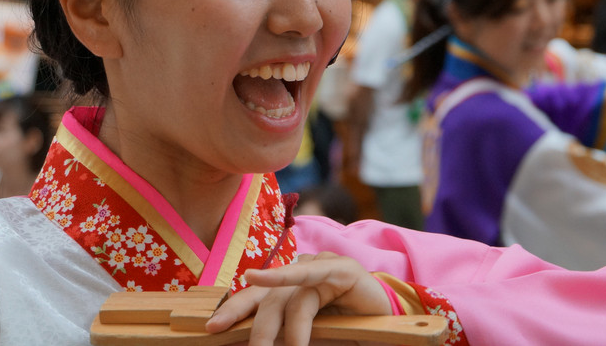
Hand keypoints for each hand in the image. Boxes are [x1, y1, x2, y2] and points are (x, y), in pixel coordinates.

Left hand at [205, 252, 392, 345]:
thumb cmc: (353, 332)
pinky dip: (285, 277)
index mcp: (291, 289)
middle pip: (268, 300)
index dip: (234, 311)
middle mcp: (302, 273)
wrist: (394, 323)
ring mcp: (321, 267)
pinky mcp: (341, 269)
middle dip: (257, 331)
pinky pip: (309, 275)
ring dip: (289, 333)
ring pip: (289, 298)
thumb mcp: (313, 337)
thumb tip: (260, 345)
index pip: (256, 299)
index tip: (212, 329)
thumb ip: (288, 337)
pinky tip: (261, 278)